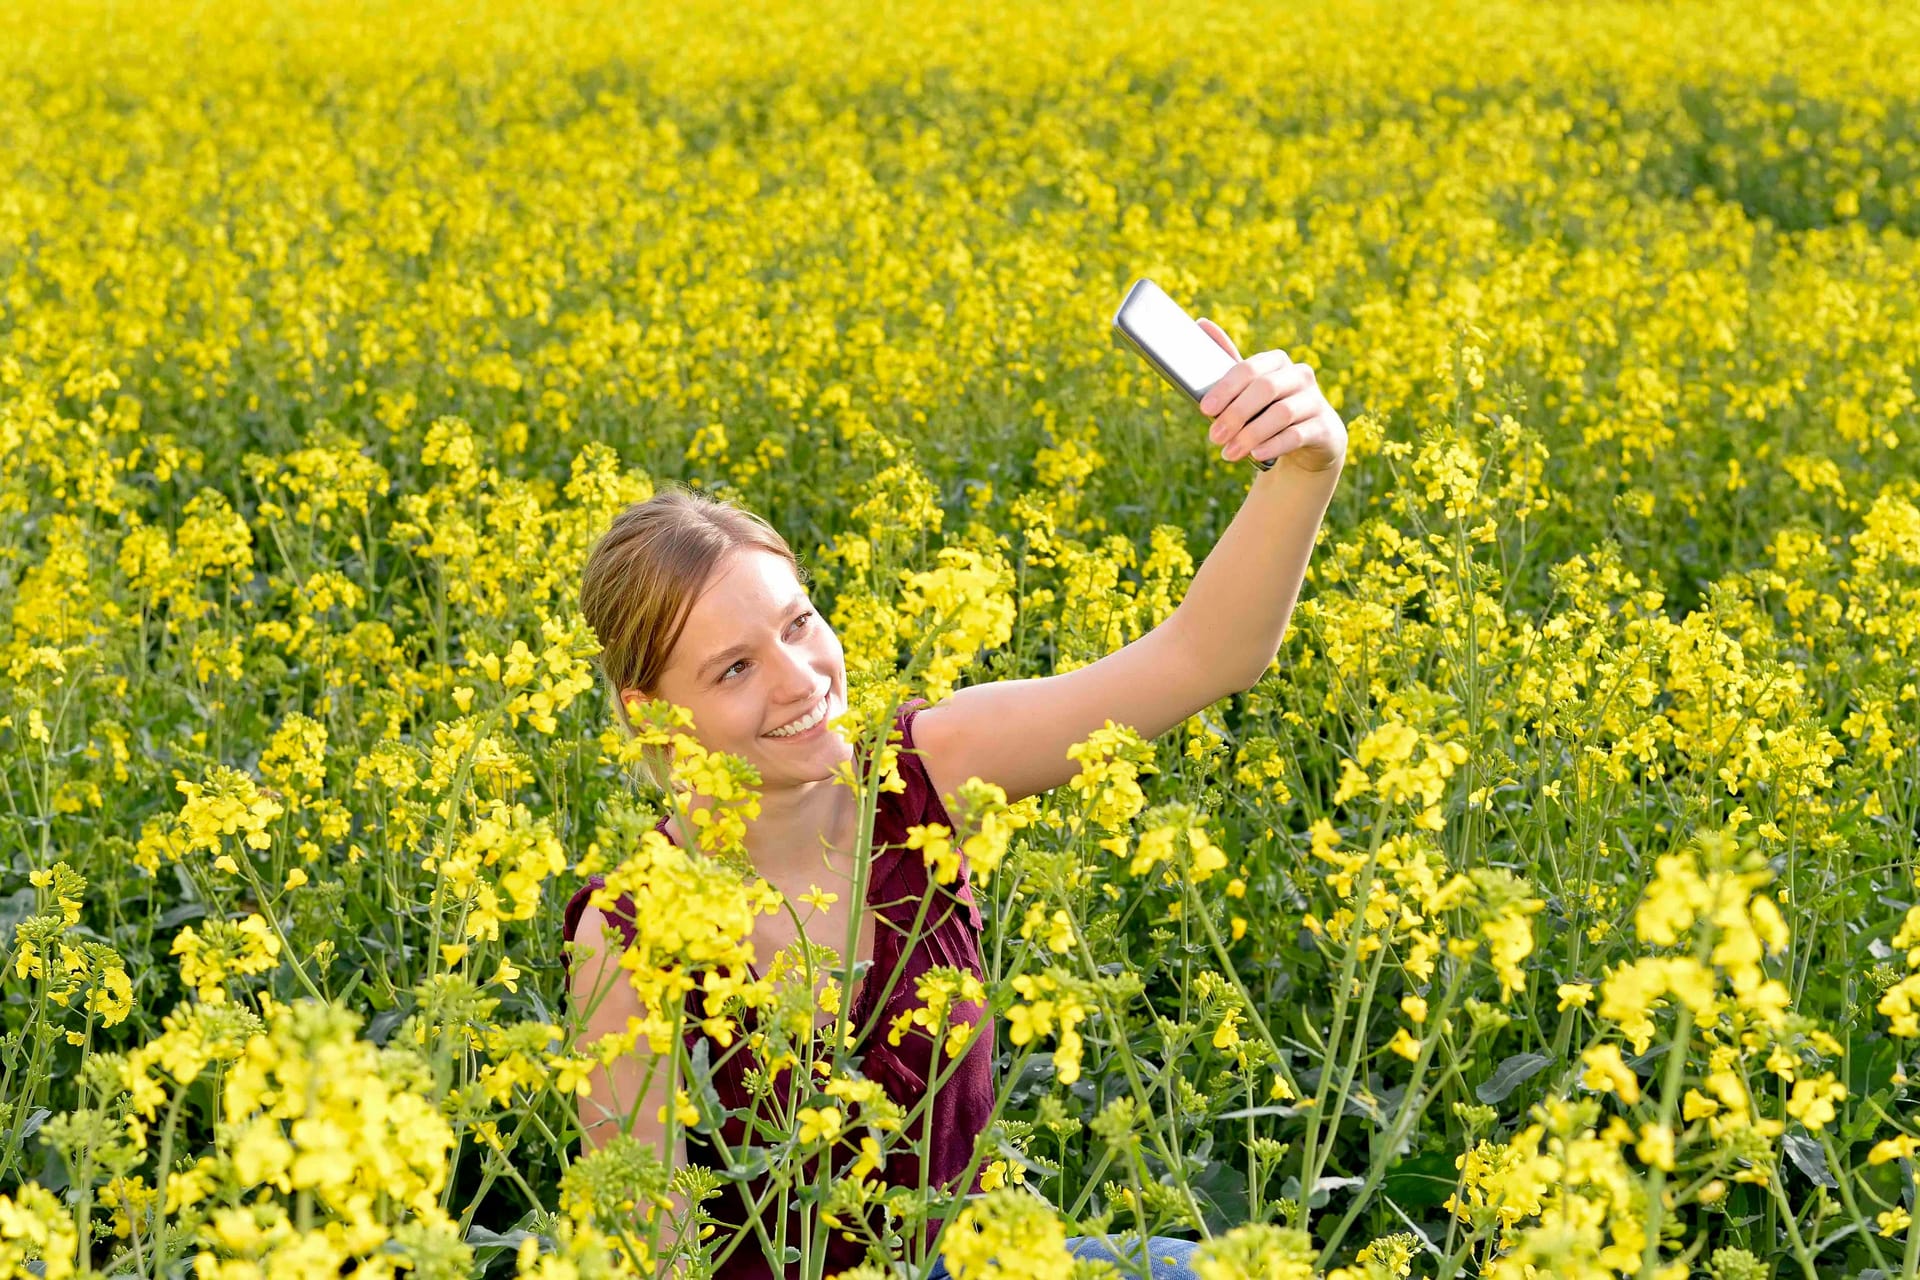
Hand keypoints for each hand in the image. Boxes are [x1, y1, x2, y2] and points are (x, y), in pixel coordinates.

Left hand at [1194, 319, 1347, 474]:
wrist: (1311, 438)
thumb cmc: (1270, 408)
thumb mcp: (1249, 387)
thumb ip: (1229, 361)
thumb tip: (1201, 323)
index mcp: (1277, 361)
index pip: (1249, 369)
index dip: (1225, 389)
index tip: (1205, 410)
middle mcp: (1300, 375)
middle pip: (1265, 389)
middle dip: (1236, 414)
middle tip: (1214, 437)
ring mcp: (1315, 400)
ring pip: (1281, 413)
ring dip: (1250, 435)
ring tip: (1228, 453)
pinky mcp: (1325, 426)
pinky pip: (1297, 434)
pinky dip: (1274, 445)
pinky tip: (1256, 455)